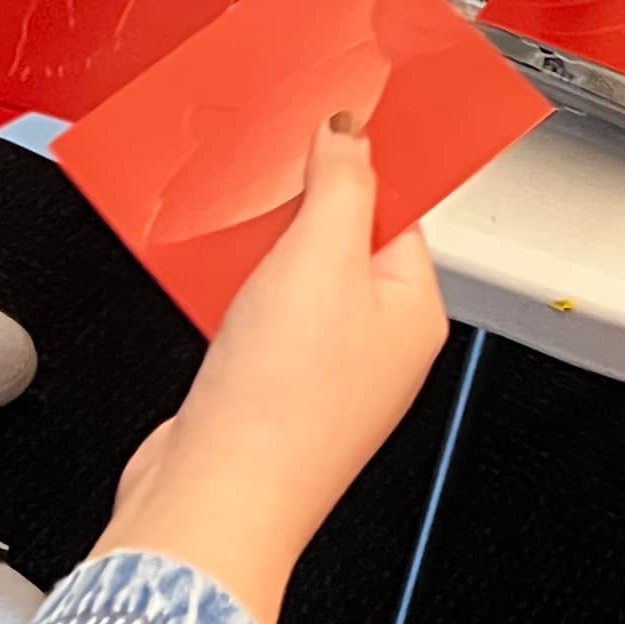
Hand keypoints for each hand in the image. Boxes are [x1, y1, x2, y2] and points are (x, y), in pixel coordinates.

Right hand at [91, 117, 446, 623]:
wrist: (209, 499)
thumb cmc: (278, 408)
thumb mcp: (318, 258)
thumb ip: (340, 183)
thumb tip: (352, 131)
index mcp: (415, 313)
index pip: (400, 211)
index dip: (362, 164)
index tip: (331, 124)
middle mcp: (377, 346)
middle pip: (345, 242)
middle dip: (305, 208)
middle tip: (273, 179)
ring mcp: (324, 372)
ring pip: (297, 279)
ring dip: (264, 251)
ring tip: (239, 233)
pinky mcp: (270, 391)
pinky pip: (260, 317)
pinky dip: (237, 292)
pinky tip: (215, 283)